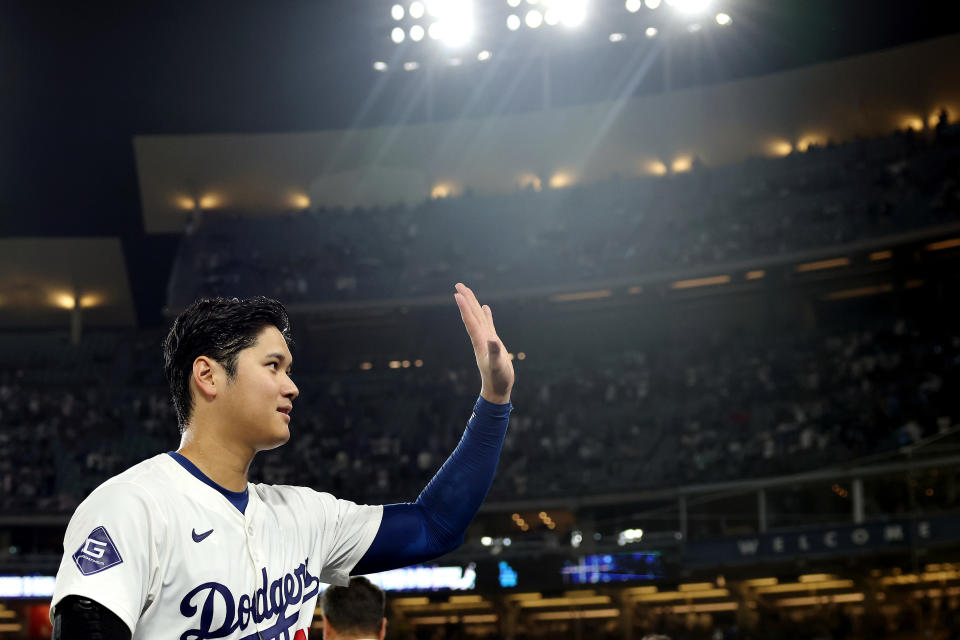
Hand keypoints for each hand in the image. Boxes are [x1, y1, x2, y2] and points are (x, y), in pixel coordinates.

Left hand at [454, 282, 513, 403]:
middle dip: (465, 299)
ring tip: (467, 291)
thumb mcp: (497, 366)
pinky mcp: (492, 342)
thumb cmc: (497, 378)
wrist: (497, 388)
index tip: (457, 294)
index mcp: (480, 341)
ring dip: (472, 304)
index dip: (464, 307)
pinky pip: (488, 324)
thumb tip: (492, 339)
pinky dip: (486, 314)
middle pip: (471, 315)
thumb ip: (494, 353)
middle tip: (458, 285)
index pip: (470, 321)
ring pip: (478, 316)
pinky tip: (485, 307)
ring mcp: (486, 339)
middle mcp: (480, 337)